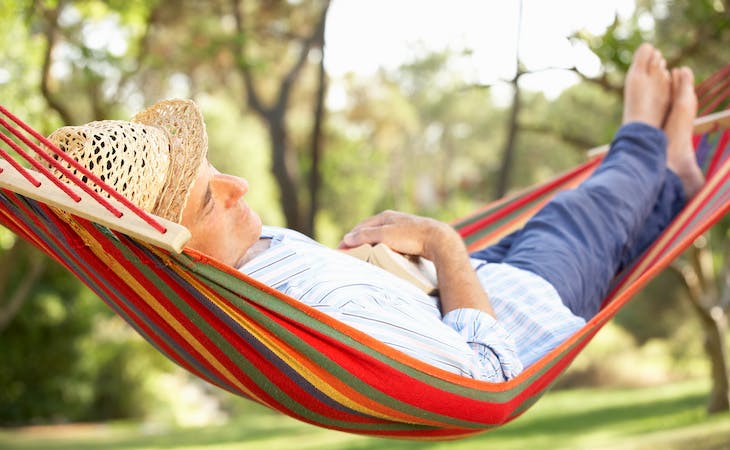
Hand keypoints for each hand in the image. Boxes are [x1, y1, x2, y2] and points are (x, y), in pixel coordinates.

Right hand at [338, 210, 460, 261]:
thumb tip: (347, 238)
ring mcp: (403, 228)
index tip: (340, 250)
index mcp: (385, 216)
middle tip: (349, 254)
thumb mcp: (385, 235)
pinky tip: (384, 255)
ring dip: (371, 245)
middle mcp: (393, 219)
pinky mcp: (412, 237)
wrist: (439, 240)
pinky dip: (383, 248)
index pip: (360, 227)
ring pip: (381, 237)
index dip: (349, 238)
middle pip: (370, 231)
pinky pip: (392, 242)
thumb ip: (365, 236)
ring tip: (364, 256)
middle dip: (358, 241)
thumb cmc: (412, 236)